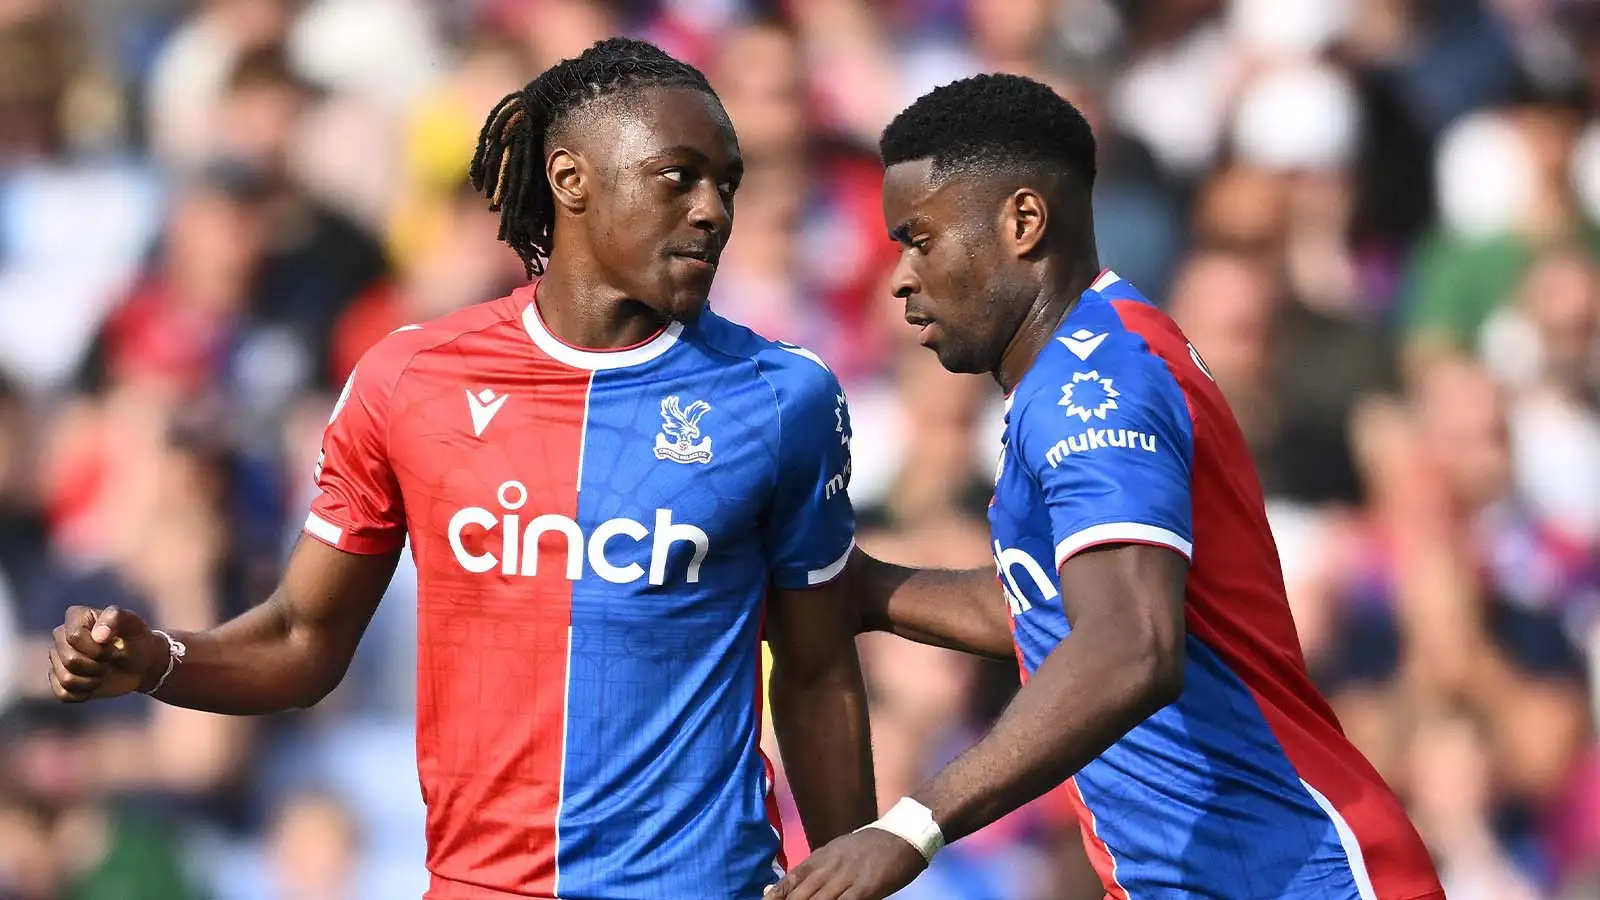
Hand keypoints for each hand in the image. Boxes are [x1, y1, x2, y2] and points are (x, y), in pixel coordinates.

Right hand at [49, 605, 164, 700]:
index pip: (74, 637)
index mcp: (75, 617)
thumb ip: (116, 618)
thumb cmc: (135, 639)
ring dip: (92, 680)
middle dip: (97, 665)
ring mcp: (58, 658)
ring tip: (105, 671)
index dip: (98, 649)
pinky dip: (84, 693)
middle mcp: (61, 636)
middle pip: (69, 659)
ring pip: (66, 678)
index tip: (114, 648)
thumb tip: (99, 636)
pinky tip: (95, 684)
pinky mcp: (59, 679)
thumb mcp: (133, 624)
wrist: (140, 663)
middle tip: (111, 660)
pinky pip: (63, 694)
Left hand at [765, 828, 926, 899]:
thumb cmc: (869, 846)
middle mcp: (829, 867)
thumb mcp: (837, 851)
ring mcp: (847, 878)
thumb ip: (815, 868)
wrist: (902, 836)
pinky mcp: (865, 889)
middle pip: (801, 894)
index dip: (777, 895)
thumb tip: (785, 885)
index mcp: (821, 857)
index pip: (791, 879)